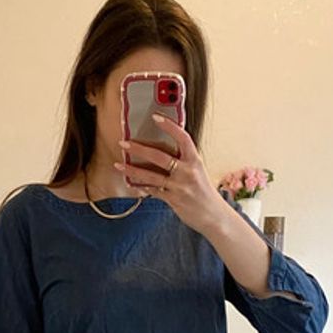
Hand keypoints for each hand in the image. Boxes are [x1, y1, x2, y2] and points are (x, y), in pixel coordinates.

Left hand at [114, 115, 224, 234]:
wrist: (213, 215)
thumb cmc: (204, 193)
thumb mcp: (198, 171)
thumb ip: (184, 161)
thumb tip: (164, 151)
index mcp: (195, 161)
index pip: (182, 138)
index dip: (169, 126)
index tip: (156, 117)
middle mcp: (187, 171)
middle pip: (159, 156)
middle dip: (139, 148)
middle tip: (124, 143)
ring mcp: (179, 186)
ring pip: (151, 175)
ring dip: (132, 169)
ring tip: (119, 165)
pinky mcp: (173, 199)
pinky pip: (153, 190)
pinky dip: (142, 186)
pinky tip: (132, 183)